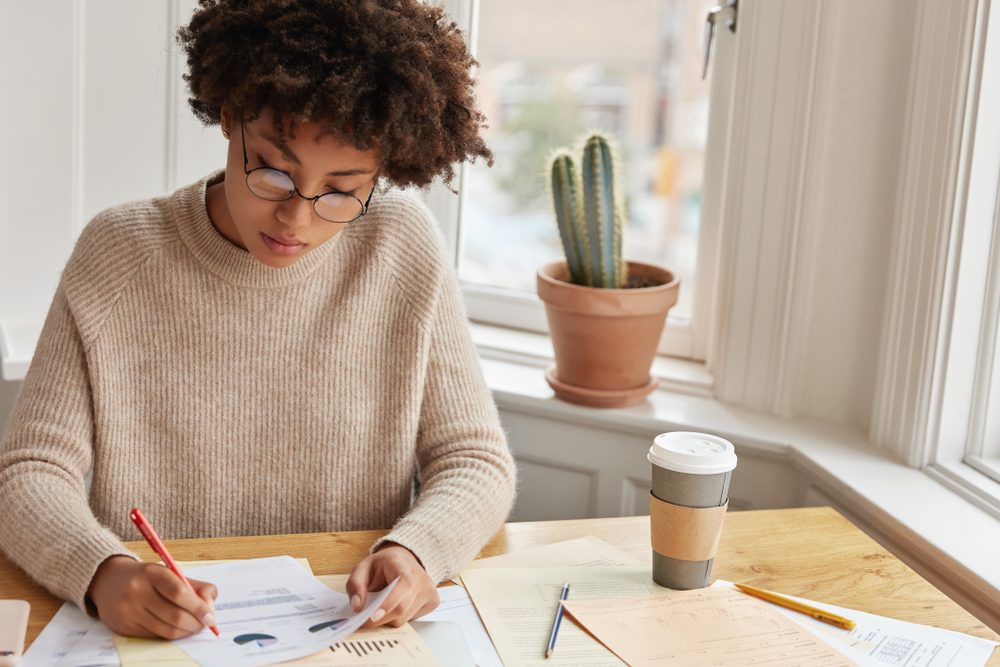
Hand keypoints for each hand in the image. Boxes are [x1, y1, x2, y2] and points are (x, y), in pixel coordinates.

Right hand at [87, 555, 217, 638]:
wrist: (108, 580)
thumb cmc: (146, 576)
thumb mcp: (169, 571)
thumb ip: (194, 585)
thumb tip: (210, 604)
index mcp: (151, 573)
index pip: (180, 593)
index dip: (199, 607)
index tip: (210, 617)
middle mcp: (137, 591)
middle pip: (174, 615)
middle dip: (196, 623)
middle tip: (205, 623)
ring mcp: (128, 611)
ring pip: (166, 630)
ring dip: (186, 631)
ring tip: (193, 626)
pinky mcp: (123, 627)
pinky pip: (155, 636)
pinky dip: (171, 634)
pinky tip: (176, 627)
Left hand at [346, 543, 438, 627]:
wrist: (404, 560)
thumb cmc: (383, 565)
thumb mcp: (363, 568)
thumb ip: (356, 585)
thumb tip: (357, 607)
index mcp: (403, 566)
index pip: (402, 586)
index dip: (388, 603)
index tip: (372, 617)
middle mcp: (421, 578)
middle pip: (402, 607)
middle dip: (381, 618)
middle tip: (364, 622)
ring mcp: (429, 590)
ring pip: (405, 617)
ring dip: (388, 619)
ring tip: (380, 610)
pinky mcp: (433, 601)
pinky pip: (412, 619)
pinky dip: (398, 618)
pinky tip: (395, 607)